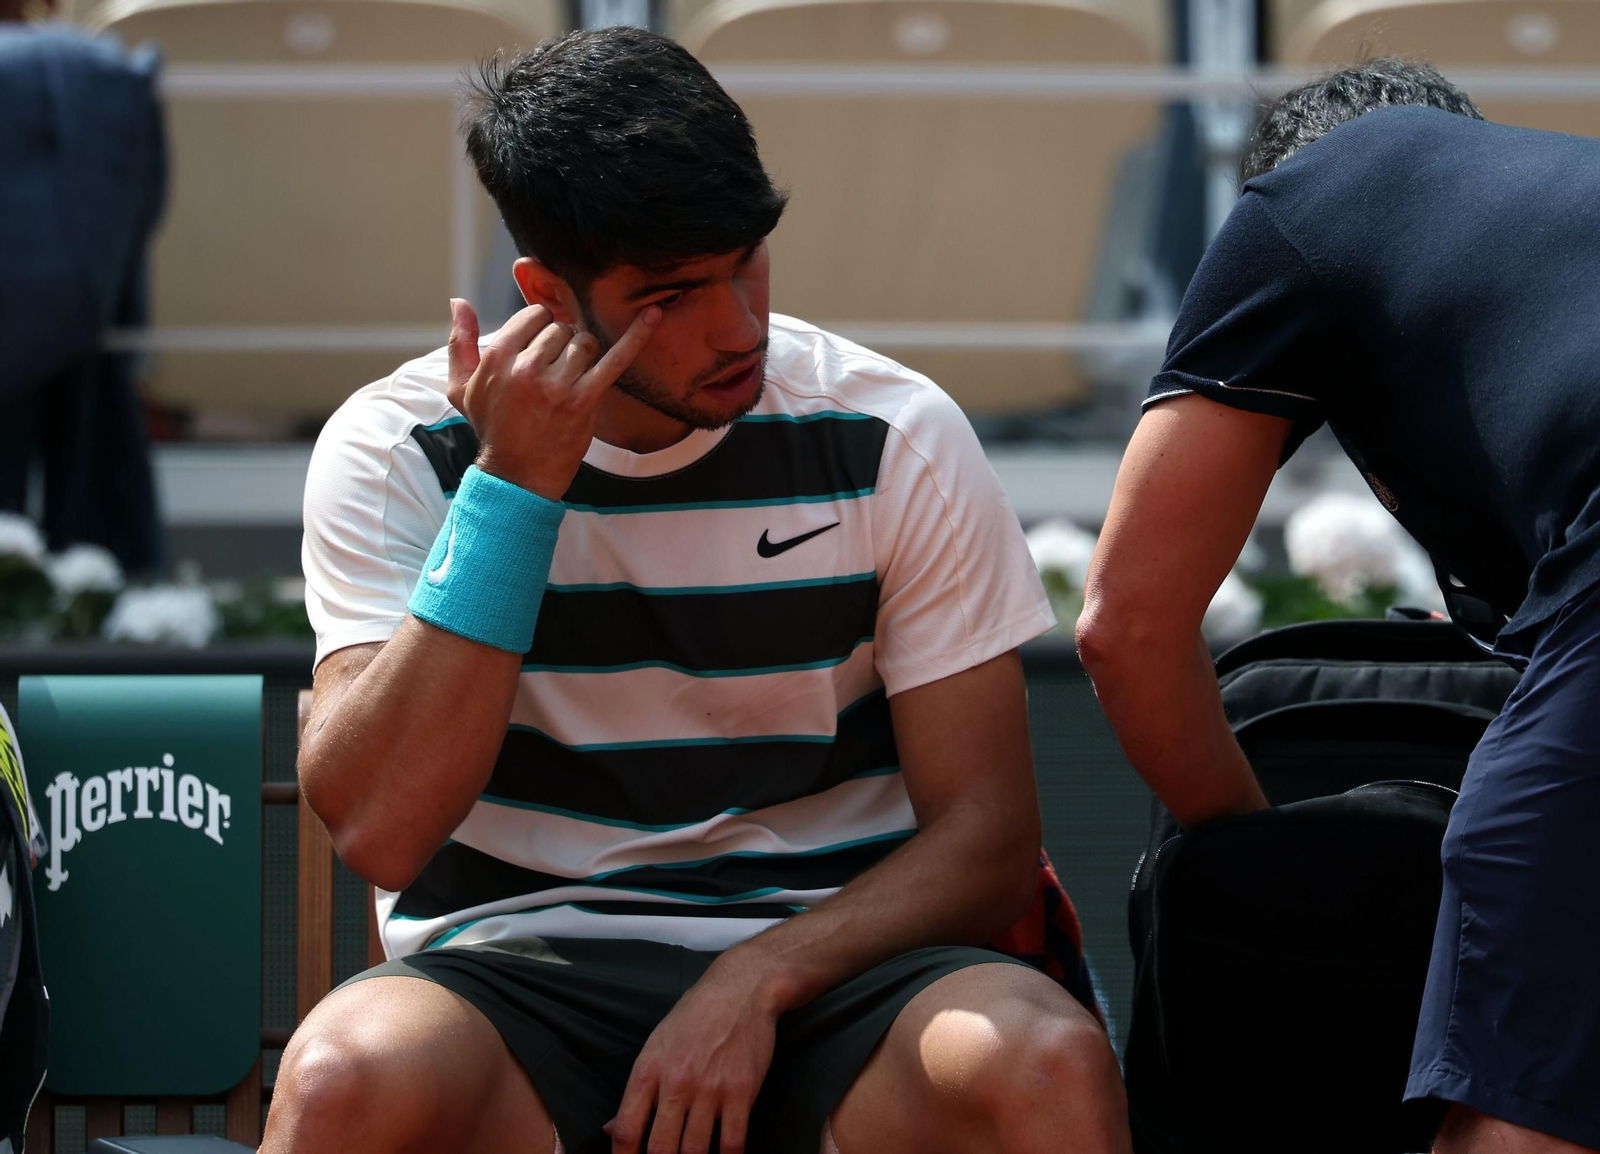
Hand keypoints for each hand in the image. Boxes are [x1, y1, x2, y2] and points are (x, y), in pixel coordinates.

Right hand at [446, 298, 658, 500]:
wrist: (518, 476)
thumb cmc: (492, 428)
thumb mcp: (463, 388)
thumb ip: (460, 343)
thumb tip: (459, 302)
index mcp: (498, 358)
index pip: (534, 315)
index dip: (541, 330)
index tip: (540, 350)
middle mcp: (527, 368)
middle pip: (561, 328)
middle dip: (562, 345)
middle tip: (555, 374)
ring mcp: (559, 384)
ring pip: (585, 342)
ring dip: (583, 356)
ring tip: (572, 379)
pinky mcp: (586, 400)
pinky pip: (617, 359)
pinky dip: (637, 336)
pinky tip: (654, 315)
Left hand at [606, 956, 781, 1153]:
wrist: (742, 989)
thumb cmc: (696, 1015)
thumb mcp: (657, 1043)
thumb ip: (637, 1090)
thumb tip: (611, 1129)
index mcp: (649, 1070)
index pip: (627, 1130)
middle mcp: (677, 1083)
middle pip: (660, 1150)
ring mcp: (710, 1089)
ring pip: (695, 1152)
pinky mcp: (742, 1092)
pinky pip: (732, 1142)